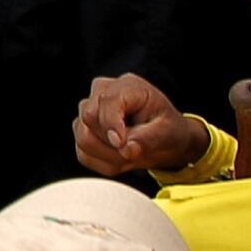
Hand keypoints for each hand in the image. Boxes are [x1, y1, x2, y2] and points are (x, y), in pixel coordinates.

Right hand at [73, 72, 210, 180]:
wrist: (163, 138)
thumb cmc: (167, 129)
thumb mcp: (168, 131)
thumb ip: (147, 138)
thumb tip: (125, 148)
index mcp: (127, 86)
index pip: (106, 103)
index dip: (111, 126)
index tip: (122, 145)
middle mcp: (102, 92)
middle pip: (89, 119)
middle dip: (112, 144)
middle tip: (133, 153)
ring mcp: (89, 110)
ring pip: (83, 137)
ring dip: (108, 156)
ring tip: (129, 156)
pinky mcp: (83, 129)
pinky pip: (83, 153)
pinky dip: (103, 163)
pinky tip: (120, 159)